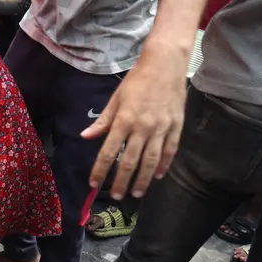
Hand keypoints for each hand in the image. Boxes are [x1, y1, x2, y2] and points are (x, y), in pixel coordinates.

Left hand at [83, 43, 188, 198]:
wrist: (165, 65)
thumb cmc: (137, 80)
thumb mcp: (116, 98)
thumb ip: (102, 121)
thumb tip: (85, 137)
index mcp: (124, 120)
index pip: (109, 151)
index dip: (100, 170)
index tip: (94, 183)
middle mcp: (142, 127)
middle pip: (130, 161)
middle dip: (121, 181)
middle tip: (117, 196)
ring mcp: (161, 128)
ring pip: (151, 161)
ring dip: (143, 180)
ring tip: (136, 193)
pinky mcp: (176, 126)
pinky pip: (170, 151)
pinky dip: (164, 165)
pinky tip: (159, 176)